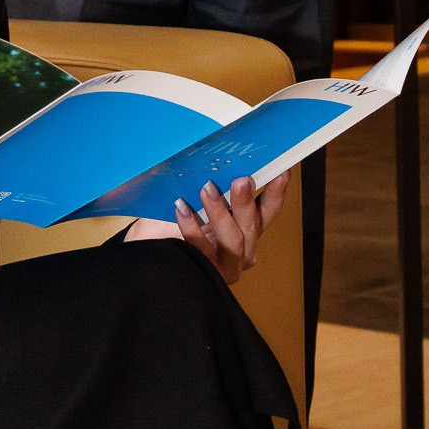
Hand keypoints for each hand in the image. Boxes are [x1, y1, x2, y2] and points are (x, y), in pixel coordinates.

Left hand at [125, 168, 290, 287]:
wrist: (146, 253)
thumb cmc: (168, 223)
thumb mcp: (192, 199)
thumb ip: (209, 184)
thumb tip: (213, 154)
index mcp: (245, 227)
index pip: (268, 209)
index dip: (276, 191)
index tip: (282, 170)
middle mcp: (243, 248)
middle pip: (253, 224)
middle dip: (246, 201)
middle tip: (241, 180)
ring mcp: (227, 265)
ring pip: (233, 239)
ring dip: (220, 212)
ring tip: (207, 189)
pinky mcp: (209, 275)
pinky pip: (203, 250)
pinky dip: (192, 227)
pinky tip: (181, 208)